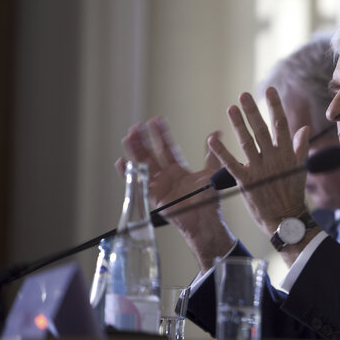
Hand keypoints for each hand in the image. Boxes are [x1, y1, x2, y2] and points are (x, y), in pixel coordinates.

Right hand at [116, 116, 235, 270]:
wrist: (204, 219)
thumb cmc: (209, 199)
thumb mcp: (211, 172)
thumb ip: (212, 154)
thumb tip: (218, 133)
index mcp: (178, 169)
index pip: (167, 147)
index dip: (161, 134)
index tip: (156, 120)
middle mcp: (166, 175)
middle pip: (151, 154)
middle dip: (144, 140)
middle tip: (137, 126)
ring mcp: (158, 186)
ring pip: (143, 165)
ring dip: (134, 152)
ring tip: (128, 137)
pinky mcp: (152, 197)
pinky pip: (138, 184)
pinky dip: (129, 174)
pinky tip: (121, 162)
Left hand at [206, 88, 310, 236]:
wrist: (286, 219)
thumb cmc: (293, 194)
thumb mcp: (300, 168)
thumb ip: (300, 147)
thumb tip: (304, 128)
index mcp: (287, 153)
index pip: (281, 124)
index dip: (275, 106)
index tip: (270, 90)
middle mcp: (273, 158)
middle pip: (262, 129)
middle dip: (253, 111)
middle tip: (243, 95)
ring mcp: (259, 169)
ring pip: (247, 142)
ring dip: (238, 125)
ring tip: (231, 109)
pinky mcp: (246, 181)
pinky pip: (231, 164)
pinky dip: (221, 152)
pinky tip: (212, 140)